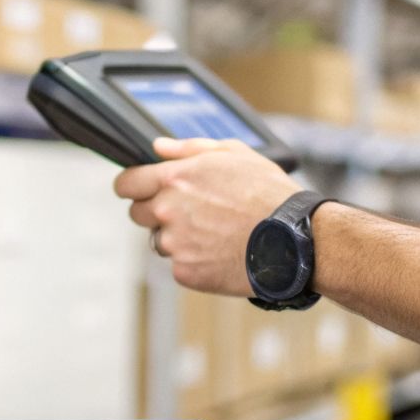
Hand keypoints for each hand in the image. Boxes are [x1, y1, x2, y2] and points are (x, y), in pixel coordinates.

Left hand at [114, 137, 301, 295]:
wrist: (293, 239)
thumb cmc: (268, 193)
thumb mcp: (234, 154)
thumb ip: (189, 149)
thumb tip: (158, 148)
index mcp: (174, 178)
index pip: (126, 183)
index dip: (132, 186)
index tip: (139, 189)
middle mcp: (168, 211)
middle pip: (138, 214)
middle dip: (156, 212)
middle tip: (190, 212)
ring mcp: (175, 244)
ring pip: (160, 242)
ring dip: (177, 238)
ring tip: (215, 233)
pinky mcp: (186, 272)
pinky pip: (179, 265)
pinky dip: (195, 261)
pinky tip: (221, 252)